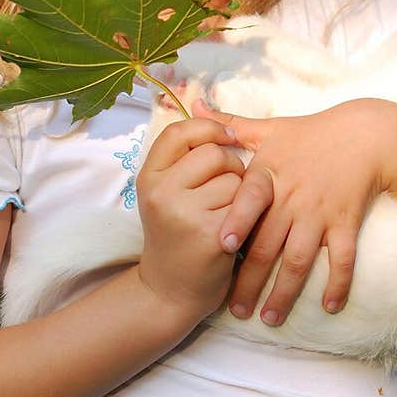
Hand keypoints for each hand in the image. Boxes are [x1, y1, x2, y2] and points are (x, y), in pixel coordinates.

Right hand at [136, 117, 245, 321]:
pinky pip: (246, 206)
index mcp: (148, 176)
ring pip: (234, 179)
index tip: (228, 139)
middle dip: (231, 167)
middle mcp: (161, 192)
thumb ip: (183, 155)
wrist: (169, 291)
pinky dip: (247, 217)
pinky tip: (235, 232)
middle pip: (214, 153)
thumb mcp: (167, 193)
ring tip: (227, 215)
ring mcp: (184, 213)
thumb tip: (204, 105)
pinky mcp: (211, 234)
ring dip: (242, 194)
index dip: (209, 129)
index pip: (180, 133)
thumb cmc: (176, 235)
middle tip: (225, 192)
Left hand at [192, 97, 387, 325]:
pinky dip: (338, 283)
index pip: (251, 199)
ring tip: (270, 317)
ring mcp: (320, 213)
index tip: (223, 245)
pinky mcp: (346, 222)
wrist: (364, 136)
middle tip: (234, 310)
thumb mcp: (269, 128)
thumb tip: (195, 103)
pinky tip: (329, 306)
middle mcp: (293, 198)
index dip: (237, 221)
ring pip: (300, 260)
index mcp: (270, 175)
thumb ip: (229, 125)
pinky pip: (343, 257)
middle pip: (268, 245)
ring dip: (285, 292)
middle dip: (250, 280)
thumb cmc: (310, 134)